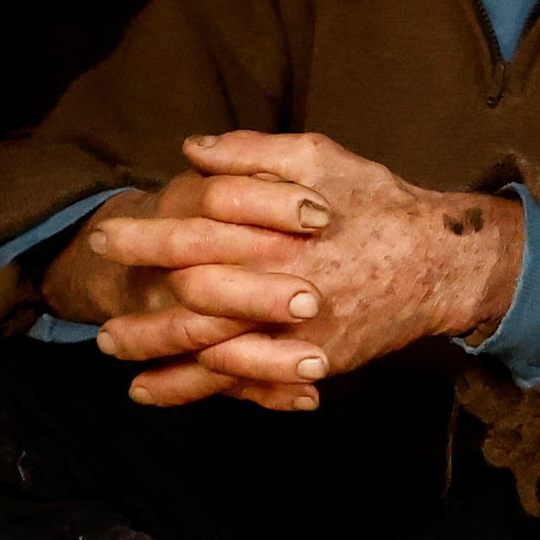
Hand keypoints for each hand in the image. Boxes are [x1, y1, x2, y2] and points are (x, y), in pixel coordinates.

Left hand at [88, 131, 524, 411]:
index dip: (145, 238)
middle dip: (141, 305)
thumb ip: (254, 151)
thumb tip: (191, 149)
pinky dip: (197, 388)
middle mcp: (288, 285)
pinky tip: (155, 390)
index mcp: (282, 232)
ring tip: (114, 349)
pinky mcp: (315, 362)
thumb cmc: (379, 203)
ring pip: (213, 351)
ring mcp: (301, 332)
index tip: (105, 235)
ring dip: (157, 353)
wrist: (441, 263)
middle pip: (195, 300)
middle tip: (98, 308)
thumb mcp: (322, 157)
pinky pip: (245, 382)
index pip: (196, 235)